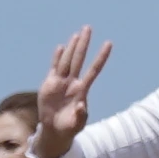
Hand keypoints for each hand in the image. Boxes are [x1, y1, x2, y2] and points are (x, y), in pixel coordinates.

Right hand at [34, 26, 111, 157]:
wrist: (54, 130)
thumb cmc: (69, 127)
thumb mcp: (76, 124)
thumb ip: (79, 115)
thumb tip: (81, 106)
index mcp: (82, 90)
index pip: (94, 69)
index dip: (101, 57)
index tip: (109, 43)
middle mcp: (73, 82)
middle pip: (79, 59)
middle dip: (84, 44)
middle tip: (88, 28)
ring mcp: (61, 82)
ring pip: (67, 60)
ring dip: (71, 47)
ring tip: (77, 34)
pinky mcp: (49, 84)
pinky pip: (54, 68)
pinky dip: (56, 58)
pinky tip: (60, 48)